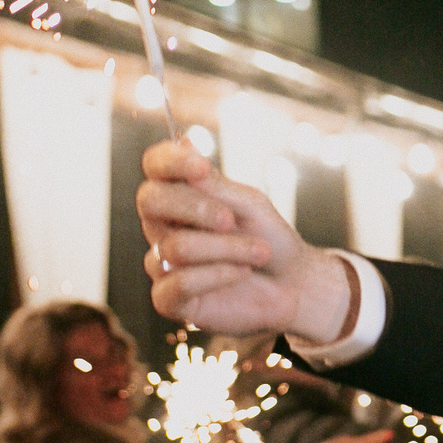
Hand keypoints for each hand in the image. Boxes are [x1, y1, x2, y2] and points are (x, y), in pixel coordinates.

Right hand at [137, 142, 356, 341]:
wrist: (293, 285)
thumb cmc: (269, 238)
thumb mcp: (250, 205)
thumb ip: (215, 184)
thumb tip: (185, 143)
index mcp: (180, 194)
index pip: (155, 165)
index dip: (170, 161)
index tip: (201, 166)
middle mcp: (163, 226)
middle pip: (149, 200)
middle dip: (196, 207)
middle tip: (231, 219)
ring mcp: (162, 262)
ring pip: (176, 246)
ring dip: (228, 248)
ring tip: (259, 253)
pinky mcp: (168, 299)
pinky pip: (180, 282)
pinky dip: (219, 275)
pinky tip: (242, 272)